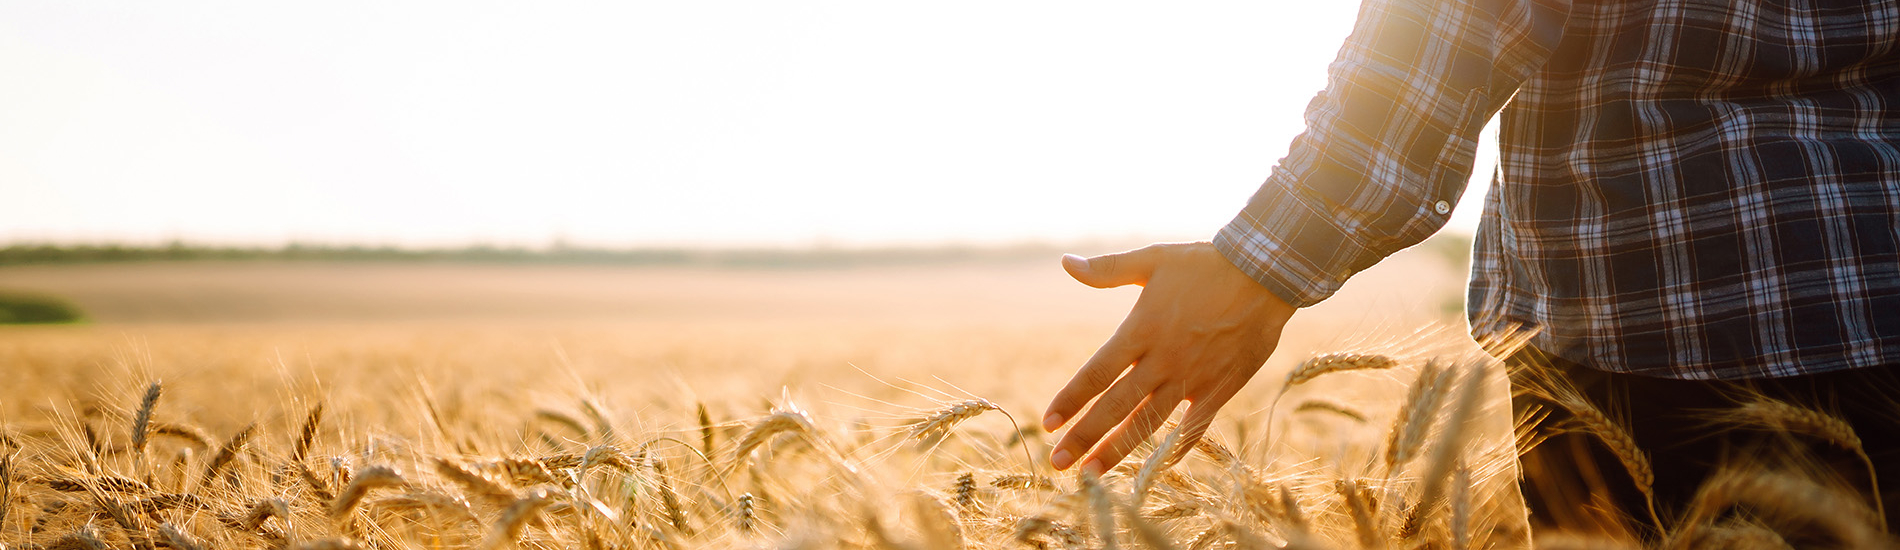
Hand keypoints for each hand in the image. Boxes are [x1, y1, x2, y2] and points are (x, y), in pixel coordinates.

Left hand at [1043, 242, 1294, 473]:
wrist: (1266, 276)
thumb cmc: (1206, 265)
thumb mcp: (1153, 260)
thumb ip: (1107, 270)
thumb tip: (1065, 263)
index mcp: (1142, 330)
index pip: (1096, 373)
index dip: (1071, 400)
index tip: (1048, 423)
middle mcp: (1162, 360)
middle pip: (1115, 406)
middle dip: (1084, 437)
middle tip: (1059, 463)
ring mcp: (1192, 379)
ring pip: (1148, 422)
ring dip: (1118, 450)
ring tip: (1092, 474)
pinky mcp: (1219, 390)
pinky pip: (1193, 427)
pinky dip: (1175, 449)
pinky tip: (1156, 468)